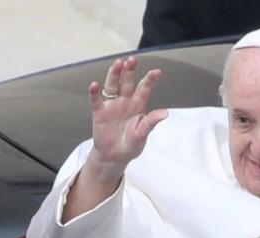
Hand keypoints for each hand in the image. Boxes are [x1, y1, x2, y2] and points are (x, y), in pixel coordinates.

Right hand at [86, 56, 167, 178]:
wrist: (115, 156)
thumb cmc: (131, 144)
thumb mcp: (142, 135)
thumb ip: (151, 123)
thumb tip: (165, 113)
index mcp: (138, 105)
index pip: (144, 89)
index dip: (150, 80)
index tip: (156, 71)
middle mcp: (125, 101)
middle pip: (127, 82)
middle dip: (130, 71)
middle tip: (132, 60)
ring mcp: (112, 105)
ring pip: (112, 85)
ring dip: (114, 75)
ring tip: (117, 64)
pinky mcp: (99, 112)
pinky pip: (96, 100)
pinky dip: (94, 92)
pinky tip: (94, 84)